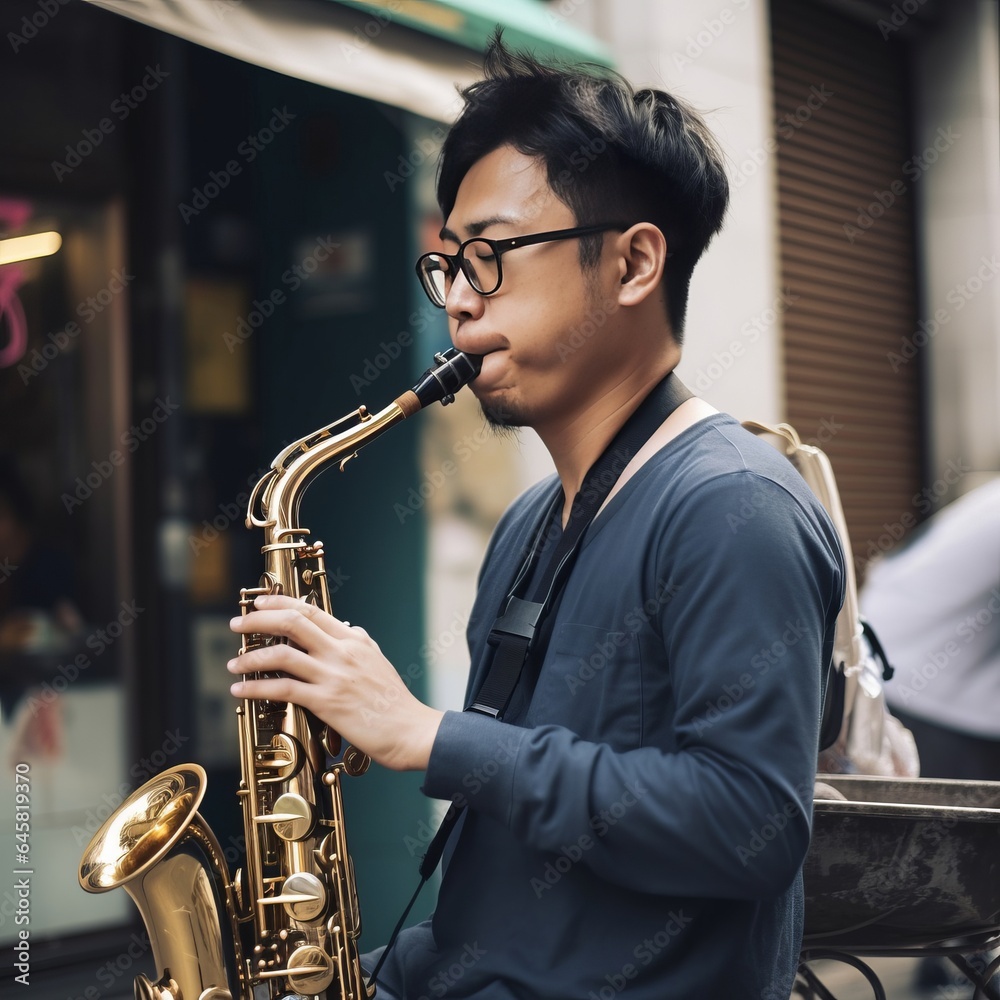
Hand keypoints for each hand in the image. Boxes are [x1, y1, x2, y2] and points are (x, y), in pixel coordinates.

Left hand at [228, 594, 442, 771]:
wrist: (410, 729)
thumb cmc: (395, 702)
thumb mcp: (379, 661)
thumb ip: (360, 642)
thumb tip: (349, 628)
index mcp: (354, 640)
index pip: (311, 610)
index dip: (280, 603)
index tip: (260, 602)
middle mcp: (342, 651)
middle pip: (292, 622)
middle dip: (258, 619)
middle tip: (237, 624)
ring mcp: (333, 676)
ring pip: (282, 654)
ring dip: (251, 657)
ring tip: (234, 663)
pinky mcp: (326, 702)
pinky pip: (283, 690)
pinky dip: (256, 688)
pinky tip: (241, 690)